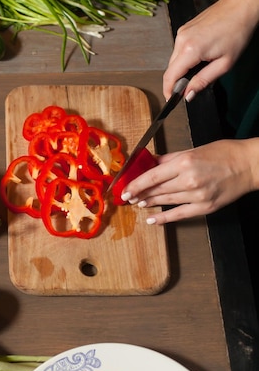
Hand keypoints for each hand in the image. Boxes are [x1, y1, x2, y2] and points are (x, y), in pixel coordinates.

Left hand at [120, 139, 258, 223]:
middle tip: (129, 197)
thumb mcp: (192, 150)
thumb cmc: (223, 153)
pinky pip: (179, 214)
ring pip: (166, 201)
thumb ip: (168, 159)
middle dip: (140, 195)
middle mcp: (189, 180)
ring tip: (140, 204)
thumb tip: (149, 162)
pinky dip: (164, 218)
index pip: (151, 177)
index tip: (124, 190)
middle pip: (156, 190)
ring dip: (150, 203)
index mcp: (184, 163)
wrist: (249, 165)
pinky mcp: (206, 207)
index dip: (135, 185)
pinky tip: (153, 220)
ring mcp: (198, 195)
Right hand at [163, 0, 258, 100]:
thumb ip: (203, 81)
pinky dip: (185, 57)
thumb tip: (188, 94)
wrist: (240, 6)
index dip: (168, 90)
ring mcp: (181, 33)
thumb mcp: (224, 63)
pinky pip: (179, 49)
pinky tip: (200, 55)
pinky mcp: (183, 29)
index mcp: (190, 50)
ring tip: (200, 67)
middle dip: (177, 80)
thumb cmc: (237, 31)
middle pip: (171, 69)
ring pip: (174, 59)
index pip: (170, 76)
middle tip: (189, 88)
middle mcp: (181, 40)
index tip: (171, 99)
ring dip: (182, 68)